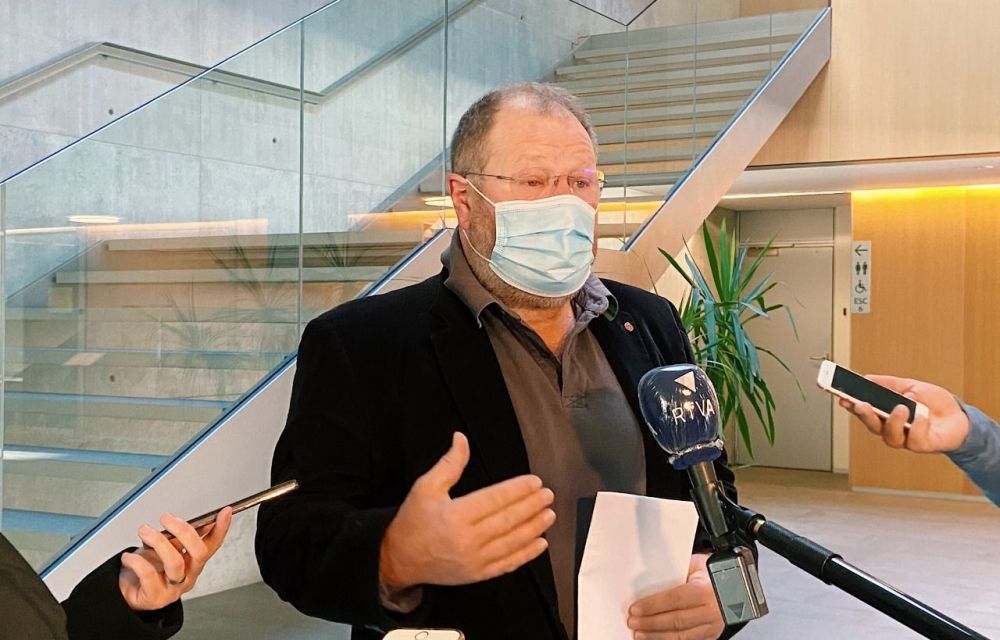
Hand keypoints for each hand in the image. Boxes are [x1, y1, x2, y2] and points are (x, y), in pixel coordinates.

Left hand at [119, 507, 232, 610]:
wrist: (129, 594)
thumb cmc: (148, 569)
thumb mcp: (166, 549)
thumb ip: (179, 537)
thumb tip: (193, 520)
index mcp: (194, 562)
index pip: (213, 544)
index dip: (221, 528)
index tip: (225, 512)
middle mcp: (188, 575)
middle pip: (199, 553)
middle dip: (184, 531)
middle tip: (167, 518)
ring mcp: (174, 588)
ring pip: (175, 562)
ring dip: (158, 541)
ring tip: (144, 531)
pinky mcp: (156, 597)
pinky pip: (149, 574)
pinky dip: (137, 560)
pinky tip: (129, 556)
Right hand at [379, 432, 554, 590]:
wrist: (399, 559)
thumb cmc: (413, 521)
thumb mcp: (425, 487)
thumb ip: (449, 464)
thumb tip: (461, 438)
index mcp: (456, 516)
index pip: (495, 499)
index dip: (517, 490)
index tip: (534, 481)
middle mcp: (467, 539)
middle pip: (507, 520)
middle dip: (531, 506)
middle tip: (548, 495)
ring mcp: (474, 560)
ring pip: (512, 542)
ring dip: (534, 528)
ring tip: (549, 515)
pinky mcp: (477, 574)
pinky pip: (507, 564)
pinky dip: (526, 554)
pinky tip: (540, 543)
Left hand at [627, 553, 723, 639]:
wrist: (737, 585)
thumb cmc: (714, 574)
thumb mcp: (696, 564)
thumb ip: (676, 570)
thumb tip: (650, 574)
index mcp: (706, 590)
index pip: (675, 599)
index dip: (653, 605)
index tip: (636, 608)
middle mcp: (712, 610)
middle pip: (676, 620)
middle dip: (650, 623)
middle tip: (633, 622)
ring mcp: (713, 626)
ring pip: (681, 636)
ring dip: (657, 636)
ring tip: (640, 634)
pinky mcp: (711, 636)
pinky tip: (656, 639)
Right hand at [838, 375, 969, 452]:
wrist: (961, 417)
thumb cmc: (936, 404)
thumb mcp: (911, 386)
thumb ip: (889, 384)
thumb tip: (867, 378)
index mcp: (887, 414)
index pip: (864, 411)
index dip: (851, 406)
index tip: (842, 397)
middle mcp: (893, 429)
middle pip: (872, 426)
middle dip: (864, 415)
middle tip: (860, 404)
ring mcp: (906, 439)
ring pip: (889, 437)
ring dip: (893, 422)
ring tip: (902, 408)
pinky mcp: (922, 446)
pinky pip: (913, 440)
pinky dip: (917, 426)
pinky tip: (923, 416)